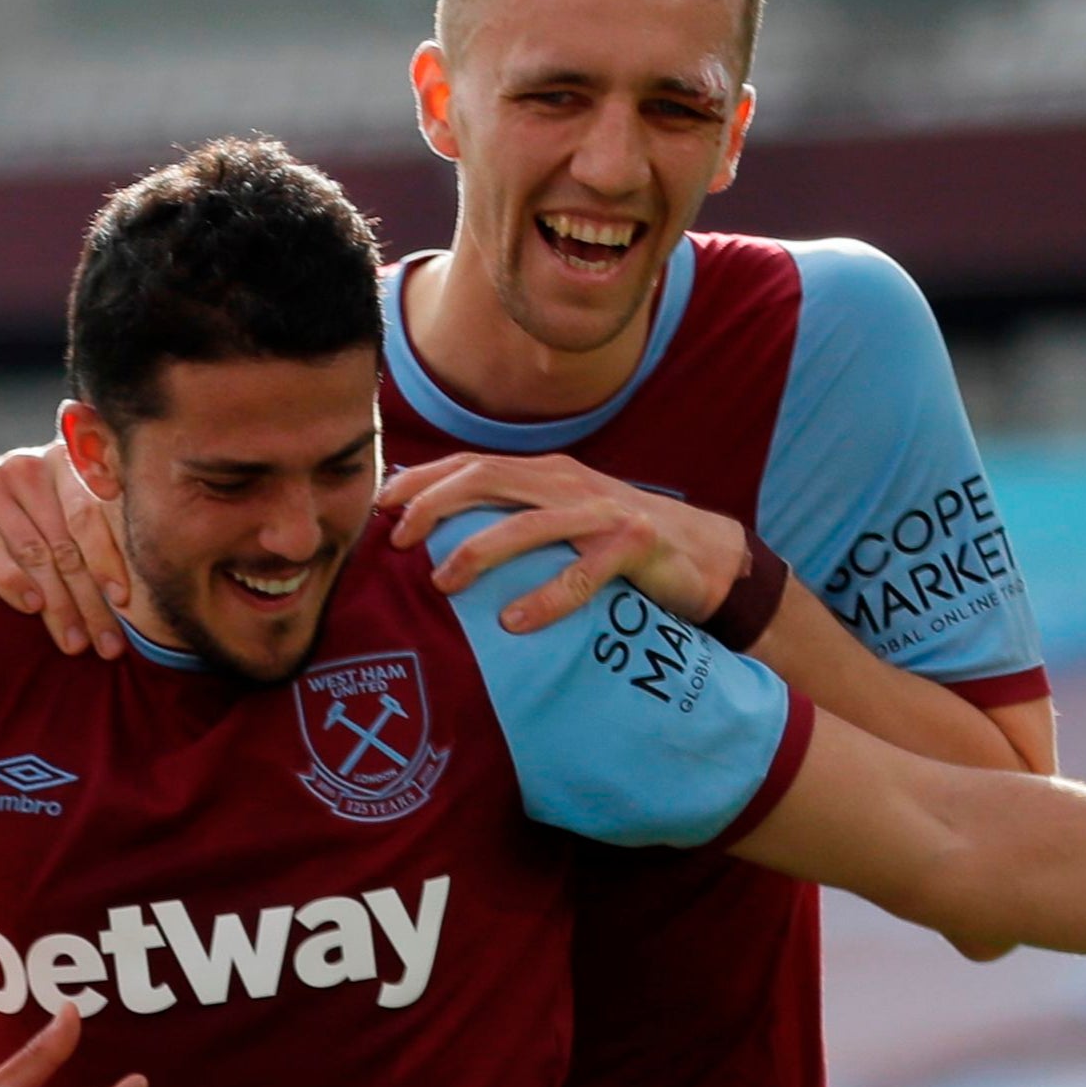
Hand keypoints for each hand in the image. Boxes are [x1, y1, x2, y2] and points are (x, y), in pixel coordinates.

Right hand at [0, 441, 131, 656]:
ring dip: (57, 603)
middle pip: (64, 541)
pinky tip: (31, 606)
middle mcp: (27, 463)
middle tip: (106, 645)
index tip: (123, 602)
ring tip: (74, 642)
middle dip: (88, 599)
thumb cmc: (28, 535)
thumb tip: (146, 583)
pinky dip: (10, 578)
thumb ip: (98, 534)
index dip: (108, 560)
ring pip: (33, 550)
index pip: (89, 514)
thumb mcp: (65, 528)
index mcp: (65, 460)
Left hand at [382, 451, 752, 633]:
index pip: (472, 465)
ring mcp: (602, 512)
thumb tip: (437, 538)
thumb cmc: (617, 544)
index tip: (379, 505)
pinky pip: (583, 573)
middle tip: (398, 540)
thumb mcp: (559, 521)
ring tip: (442, 582)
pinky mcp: (634, 545)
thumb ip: (510, 518)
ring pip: (528, 524)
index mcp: (544, 474)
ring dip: (478, 550)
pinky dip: (545, 597)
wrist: (706, 555)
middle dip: (434, 504)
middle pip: (488, 479)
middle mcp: (568, 483)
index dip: (422, 479)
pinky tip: (513, 622)